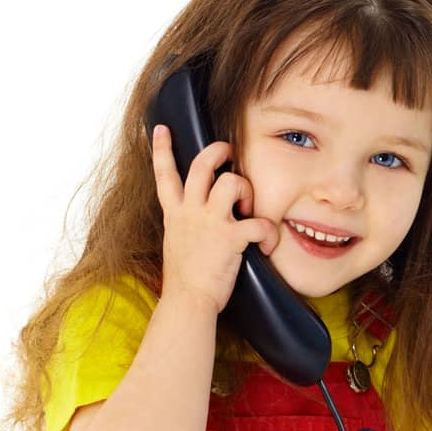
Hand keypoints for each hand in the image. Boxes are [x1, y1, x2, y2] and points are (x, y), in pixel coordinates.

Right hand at [150, 126, 279, 314]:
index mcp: (175, 213)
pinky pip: (259, 223)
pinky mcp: (231, 237)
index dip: (161, 148)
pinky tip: (267, 246)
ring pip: (231, 182)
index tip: (161, 129)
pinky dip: (269, 233)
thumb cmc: (184, 281)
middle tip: (230, 153)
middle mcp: (190, 211)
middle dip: (219, 151)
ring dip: (246, 190)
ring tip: (248, 208)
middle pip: (202, 164)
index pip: (164, 174)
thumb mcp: (175, 244)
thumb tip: (194, 221)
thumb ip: (184, 226)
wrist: (187, 301)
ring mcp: (210, 222)